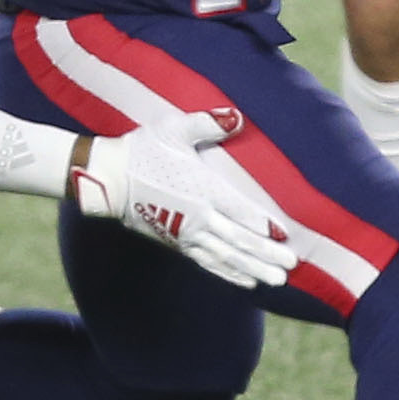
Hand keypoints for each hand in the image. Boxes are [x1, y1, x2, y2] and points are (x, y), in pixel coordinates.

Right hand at [71, 111, 298, 289]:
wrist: (107, 179)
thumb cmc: (141, 150)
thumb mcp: (173, 129)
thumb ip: (207, 123)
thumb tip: (237, 117)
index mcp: (201, 188)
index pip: (238, 210)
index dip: (261, 224)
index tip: (284, 236)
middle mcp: (198, 215)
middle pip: (238, 239)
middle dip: (266, 254)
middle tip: (291, 266)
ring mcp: (187, 233)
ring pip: (226, 256)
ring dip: (253, 269)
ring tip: (276, 281)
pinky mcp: (177, 243)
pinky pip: (208, 262)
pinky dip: (228, 273)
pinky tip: (246, 282)